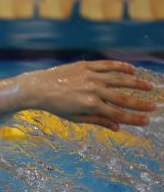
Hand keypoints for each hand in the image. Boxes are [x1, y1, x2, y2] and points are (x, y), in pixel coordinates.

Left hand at [18, 60, 155, 130]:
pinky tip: (132, 69)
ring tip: (149, 87)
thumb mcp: (75, 118)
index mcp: (91, 105)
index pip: (118, 114)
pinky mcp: (86, 66)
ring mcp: (91, 76)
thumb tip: (117, 127)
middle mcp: (93, 90)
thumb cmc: (56, 106)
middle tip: (154, 107)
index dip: (133, 119)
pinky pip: (108, 65)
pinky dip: (121, 67)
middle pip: (123, 98)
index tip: (146, 121)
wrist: (38, 88)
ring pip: (119, 79)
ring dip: (136, 83)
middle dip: (140, 103)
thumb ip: (97, 120)